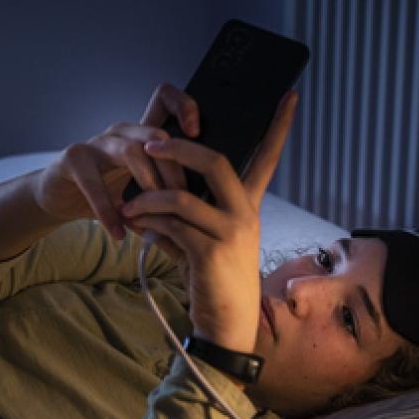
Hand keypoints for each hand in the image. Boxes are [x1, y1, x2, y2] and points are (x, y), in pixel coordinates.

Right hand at [33, 83, 200, 239]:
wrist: (59, 199)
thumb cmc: (105, 193)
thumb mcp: (140, 190)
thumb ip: (165, 192)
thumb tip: (200, 208)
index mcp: (140, 134)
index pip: (165, 100)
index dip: (184, 106)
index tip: (195, 133)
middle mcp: (120, 132)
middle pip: (156, 135)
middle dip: (174, 169)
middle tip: (182, 201)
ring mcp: (96, 142)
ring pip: (131, 151)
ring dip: (147, 185)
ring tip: (153, 215)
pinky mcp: (74, 158)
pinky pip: (94, 183)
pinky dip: (108, 212)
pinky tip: (119, 231)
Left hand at [119, 91, 298, 354]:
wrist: (225, 324)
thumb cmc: (213, 278)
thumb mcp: (206, 238)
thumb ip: (188, 211)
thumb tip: (152, 190)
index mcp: (248, 205)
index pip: (268, 157)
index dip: (279, 126)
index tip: (290, 94)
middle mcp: (245, 214)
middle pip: (215, 161)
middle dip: (178, 148)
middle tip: (149, 145)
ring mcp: (231, 233)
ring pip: (182, 197)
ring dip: (148, 198)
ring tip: (127, 205)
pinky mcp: (210, 254)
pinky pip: (171, 226)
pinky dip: (148, 223)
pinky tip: (136, 227)